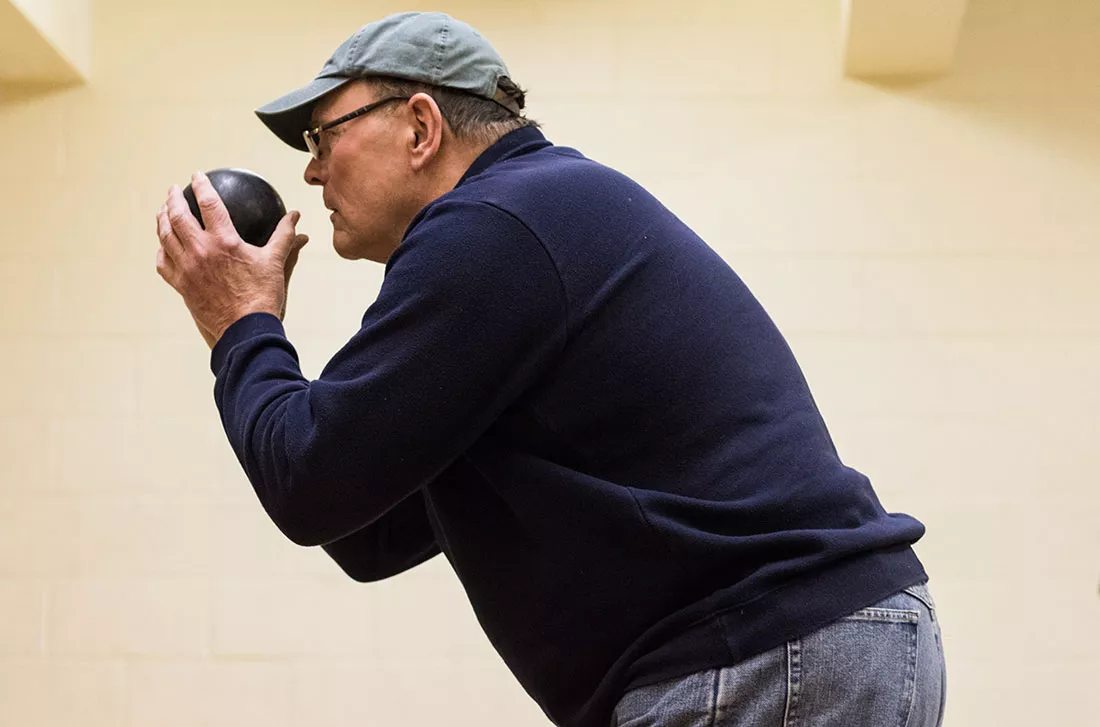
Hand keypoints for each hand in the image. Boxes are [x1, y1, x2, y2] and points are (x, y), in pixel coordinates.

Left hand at [155, 171, 308, 347]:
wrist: (245, 330)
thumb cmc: (263, 296)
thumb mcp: (276, 262)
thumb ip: (284, 236)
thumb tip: (295, 217)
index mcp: (224, 241)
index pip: (208, 203)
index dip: (201, 185)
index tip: (197, 175)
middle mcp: (200, 251)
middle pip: (177, 216)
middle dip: (172, 198)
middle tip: (173, 190)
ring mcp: (187, 269)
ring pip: (165, 237)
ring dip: (162, 219)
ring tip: (163, 211)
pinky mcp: (181, 286)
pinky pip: (164, 263)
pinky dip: (162, 251)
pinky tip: (164, 247)